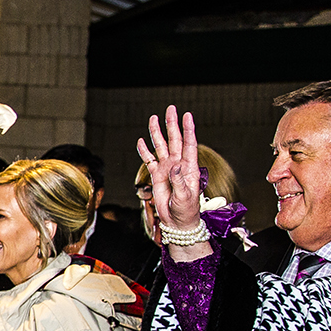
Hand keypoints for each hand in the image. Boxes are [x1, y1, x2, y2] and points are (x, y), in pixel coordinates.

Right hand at [137, 105, 204, 245]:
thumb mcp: (186, 197)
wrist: (177, 222)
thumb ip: (180, 181)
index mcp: (189, 167)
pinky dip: (144, 151)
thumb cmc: (187, 210)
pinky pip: (149, 160)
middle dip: (171, 124)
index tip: (187, 116)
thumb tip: (175, 166)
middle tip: (170, 109)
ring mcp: (167, 169)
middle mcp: (178, 164)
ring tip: (153, 118)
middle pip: (174, 140)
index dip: (188, 130)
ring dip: (157, 133)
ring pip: (160, 147)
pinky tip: (141, 141)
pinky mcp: (156, 176)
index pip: (189, 144)